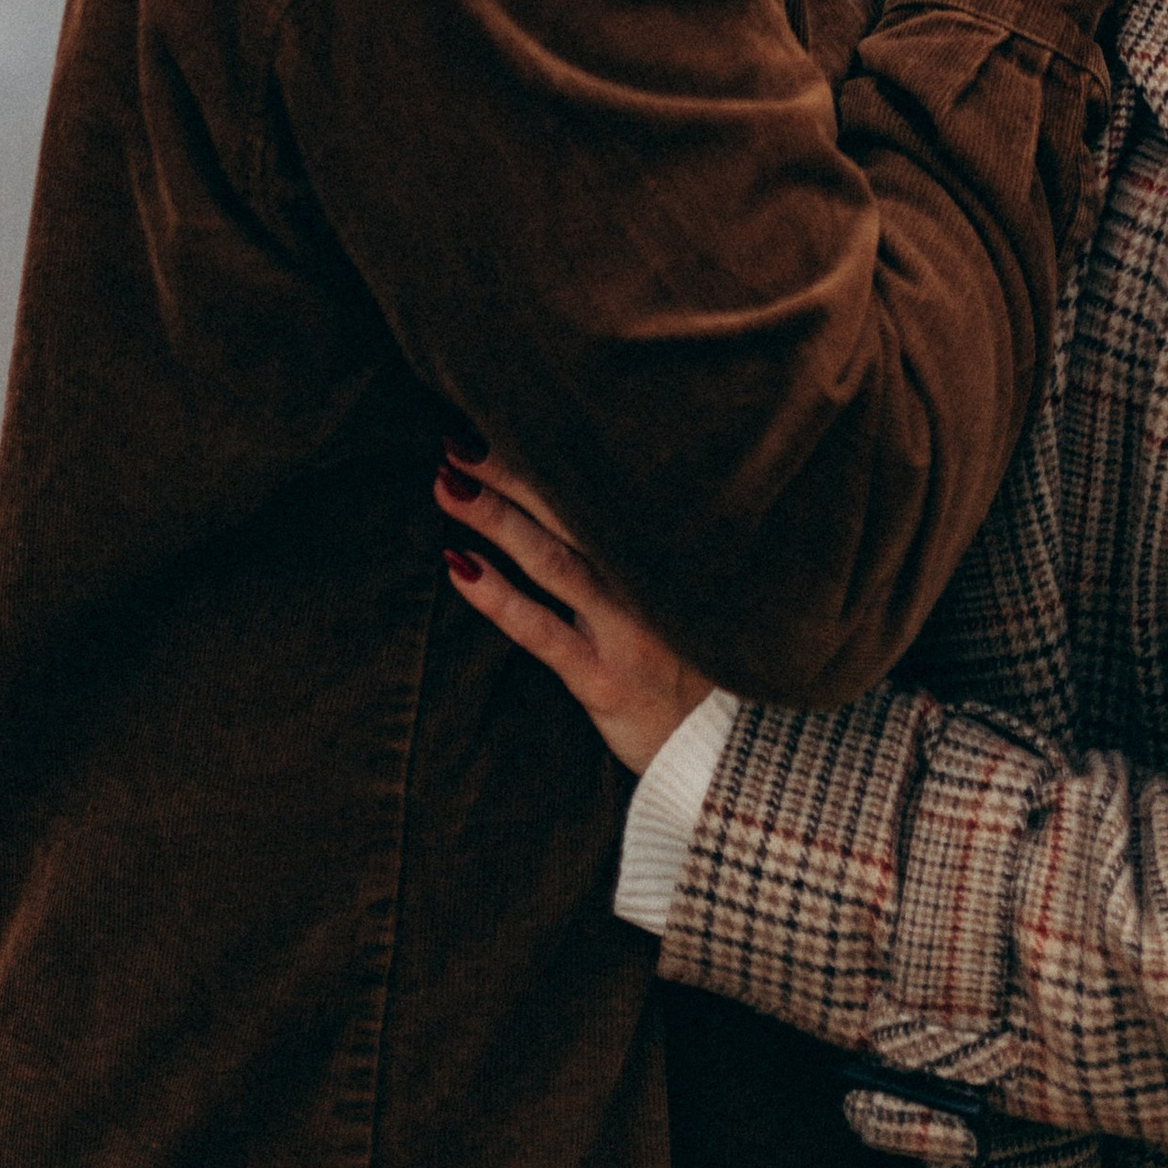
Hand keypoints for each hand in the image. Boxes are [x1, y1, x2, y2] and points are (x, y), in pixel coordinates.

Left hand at [433, 446, 712, 773]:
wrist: (720, 752)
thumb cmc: (685, 663)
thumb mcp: (669, 595)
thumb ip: (627, 549)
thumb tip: (566, 497)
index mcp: (658, 552)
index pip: (598, 489)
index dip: (549, 454)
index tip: (504, 416)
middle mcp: (645, 581)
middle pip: (571, 511)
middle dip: (514, 471)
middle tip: (459, 439)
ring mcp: (626, 630)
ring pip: (553, 561)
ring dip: (497, 519)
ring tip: (447, 485)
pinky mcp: (603, 679)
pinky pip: (542, 632)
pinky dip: (499, 598)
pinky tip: (460, 567)